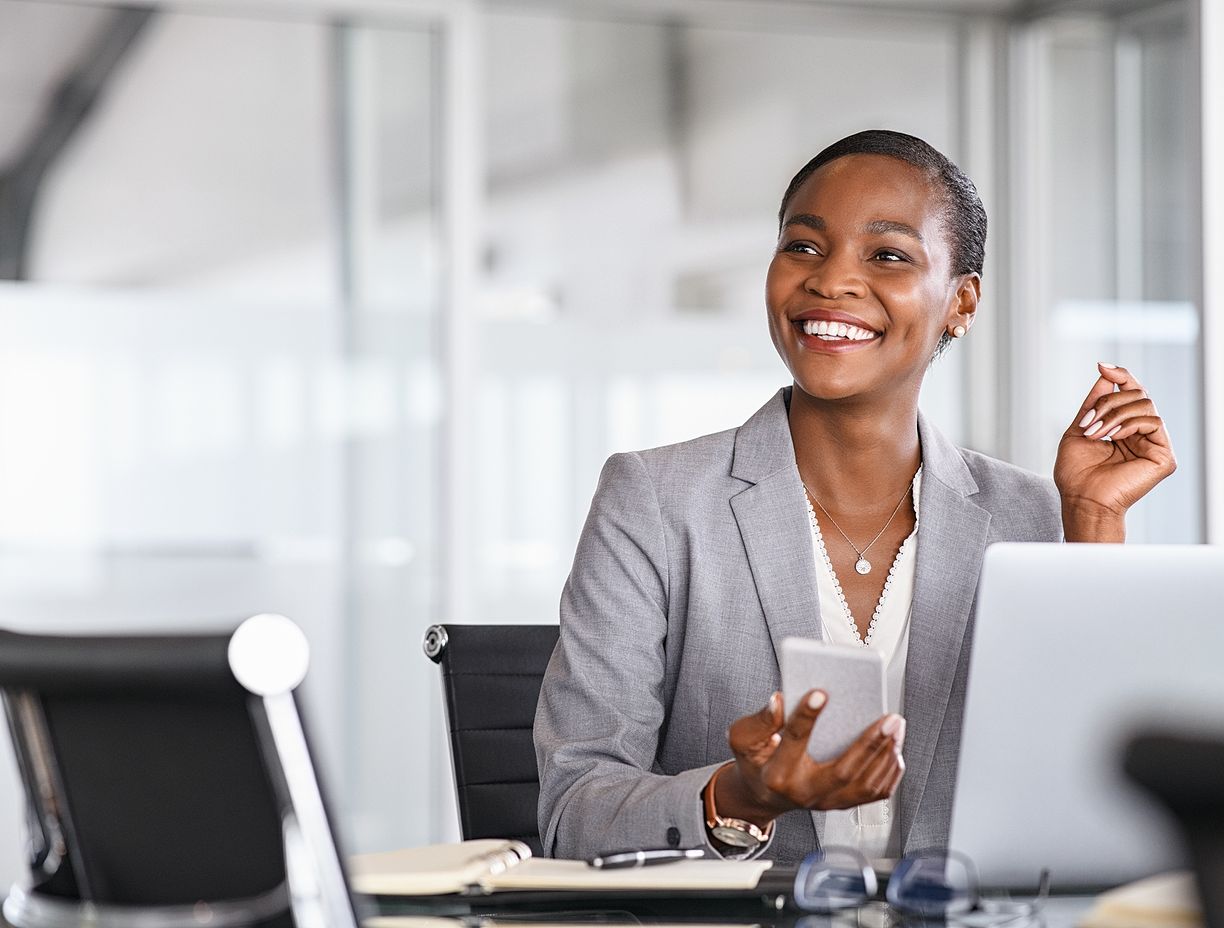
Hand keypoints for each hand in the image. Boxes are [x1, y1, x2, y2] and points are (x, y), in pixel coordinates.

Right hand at [714, 690, 904, 826]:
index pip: (794, 741)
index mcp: (778, 774)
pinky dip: (889, 771)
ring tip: (896, 726)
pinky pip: (874, 793)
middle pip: (843, 771)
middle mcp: (805, 792)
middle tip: (888, 718)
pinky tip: (894, 748)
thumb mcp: (744, 738)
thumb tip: (779, 701)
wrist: (764, 794)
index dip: (806, 716)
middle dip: (870, 743)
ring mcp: (827, 802)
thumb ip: (760, 721)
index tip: (820, 692)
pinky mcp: (843, 803)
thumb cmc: (757, 761)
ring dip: (886, 754)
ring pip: (865, 784)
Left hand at [1054, 363, 1176, 540]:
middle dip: (1108, 402)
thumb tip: (1105, 375)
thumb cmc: (1076, 474)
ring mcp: (1154, 444)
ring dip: (1114, 414)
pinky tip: (1113, 437)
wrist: (1081, 499)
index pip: (1130, 393)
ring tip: (1096, 433)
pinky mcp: (1163, 455)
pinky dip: (1129, 423)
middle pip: (1136, 394)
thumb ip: (1093, 403)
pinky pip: (1153, 421)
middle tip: (1089, 423)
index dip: (1120, 376)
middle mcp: (1142, 434)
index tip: (1102, 366)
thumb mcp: (1079, 429)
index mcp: (1124, 428)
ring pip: (1144, 404)